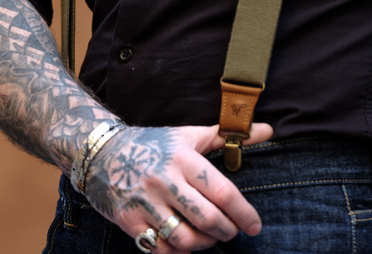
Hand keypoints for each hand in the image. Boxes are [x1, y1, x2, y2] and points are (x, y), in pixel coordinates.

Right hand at [83, 122, 273, 249]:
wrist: (102, 152)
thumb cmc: (154, 143)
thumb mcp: (189, 135)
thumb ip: (227, 135)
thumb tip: (269, 130)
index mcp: (183, 157)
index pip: (222, 191)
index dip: (243, 212)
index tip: (255, 225)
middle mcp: (165, 180)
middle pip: (206, 218)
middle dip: (226, 231)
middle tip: (233, 233)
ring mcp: (146, 202)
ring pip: (184, 237)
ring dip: (204, 244)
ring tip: (210, 239)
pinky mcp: (130, 221)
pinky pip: (160, 248)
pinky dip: (178, 253)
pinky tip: (186, 246)